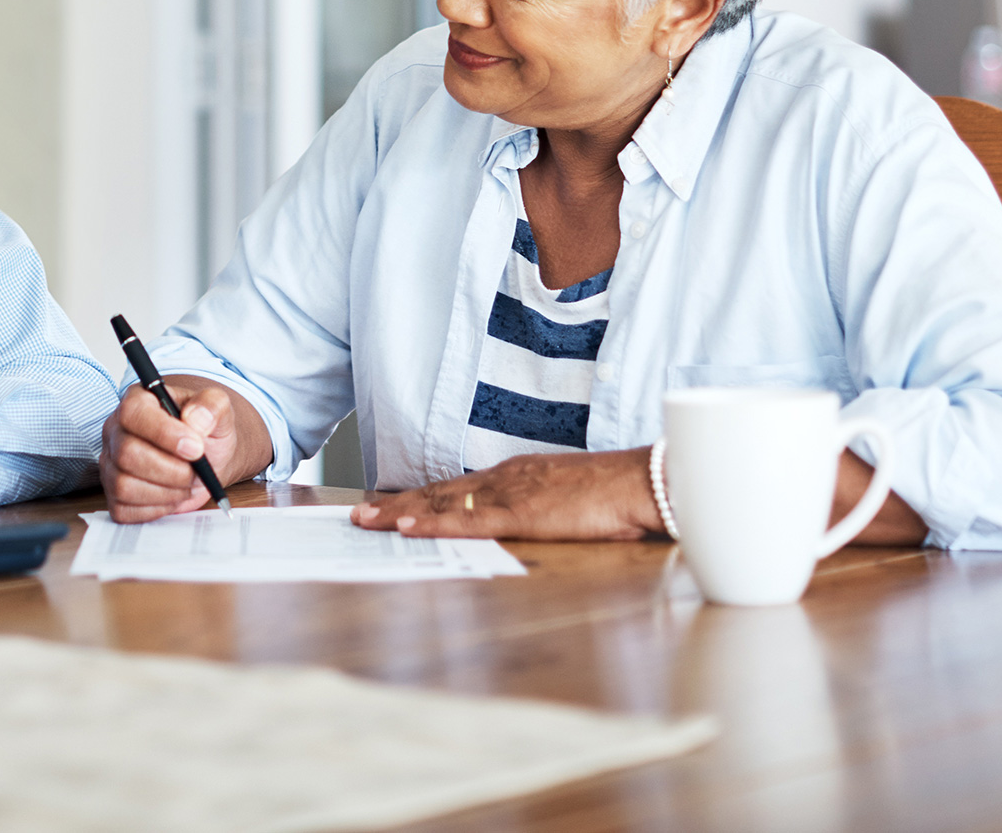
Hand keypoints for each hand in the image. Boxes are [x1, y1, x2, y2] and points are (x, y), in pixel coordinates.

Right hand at [100, 377, 265, 522]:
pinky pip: (124, 509)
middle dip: (170, 470)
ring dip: (165, 492)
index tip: (195, 448)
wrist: (207, 459)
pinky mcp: (113, 494)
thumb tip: (197, 419)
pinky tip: (172, 495)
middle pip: (127, 454)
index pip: (134, 414)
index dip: (164, 434)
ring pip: (124, 485)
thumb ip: (212, 404)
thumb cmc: (206, 431)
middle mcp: (116, 431)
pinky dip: (156, 508)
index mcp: (137, 401)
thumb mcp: (218, 409)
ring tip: (186, 483)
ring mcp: (111, 464)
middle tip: (196, 472)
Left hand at [350, 449, 660, 541]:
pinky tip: (406, 525)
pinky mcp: (521, 514)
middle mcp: (505, 478)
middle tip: (358, 514)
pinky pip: (468, 520)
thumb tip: (530, 522)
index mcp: (516, 475)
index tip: (389, 505)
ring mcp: (510, 494)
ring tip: (365, 520)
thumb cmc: (616, 496)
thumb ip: (543, 508)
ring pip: (442, 502)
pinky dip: (432, 522)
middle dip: (395, 503)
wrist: (643, 483)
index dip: (420, 496)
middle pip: (439, 491)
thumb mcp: (569, 499)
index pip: (457, 487)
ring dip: (399, 512)